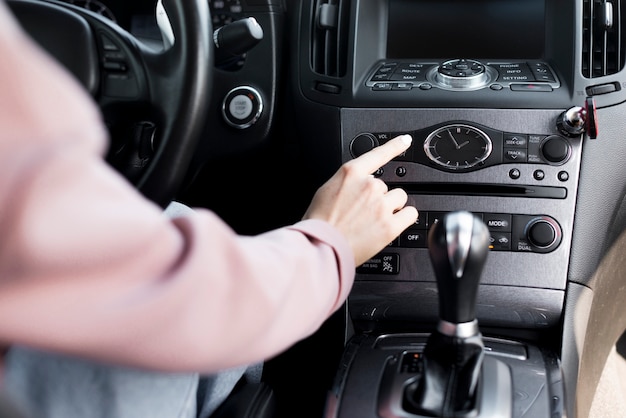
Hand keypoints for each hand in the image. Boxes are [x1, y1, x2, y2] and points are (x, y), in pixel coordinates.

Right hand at [303, 134, 418, 265]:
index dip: (395, 146)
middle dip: (379, 197)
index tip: (405, 141)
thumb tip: (356, 187)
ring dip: (391, 207)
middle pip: (387, 185)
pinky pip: (410, 214)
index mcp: (352, 173)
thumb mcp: (327, 190)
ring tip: (374, 221)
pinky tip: (391, 224)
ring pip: (399, 198)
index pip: (378, 154)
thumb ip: (347, 184)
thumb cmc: (320, 222)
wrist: (321, 245)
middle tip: (363, 213)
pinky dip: (403, 218)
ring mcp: (381, 205)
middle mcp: (369, 185)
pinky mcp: (390, 225)